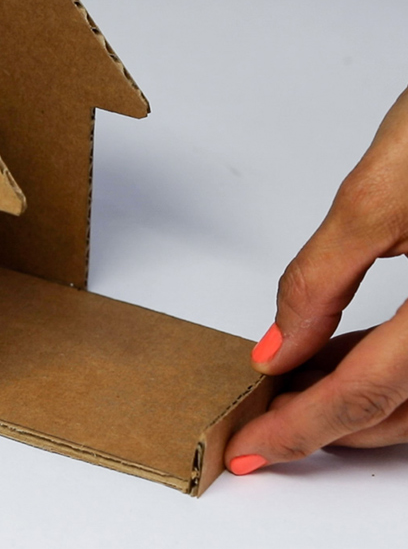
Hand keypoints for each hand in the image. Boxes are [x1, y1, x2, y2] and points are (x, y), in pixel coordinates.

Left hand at [226, 86, 407, 473]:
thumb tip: (276, 348)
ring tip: (290, 389)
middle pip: (403, 407)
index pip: (370, 390)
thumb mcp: (376, 195)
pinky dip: (387, 369)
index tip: (252, 448)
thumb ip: (320, 278)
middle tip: (263, 423)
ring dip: (356, 401)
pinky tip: (338, 354)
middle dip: (326, 424)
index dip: (304, 428)